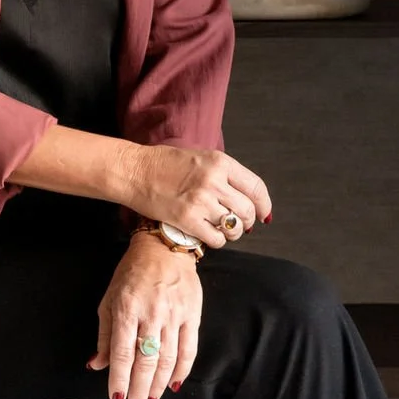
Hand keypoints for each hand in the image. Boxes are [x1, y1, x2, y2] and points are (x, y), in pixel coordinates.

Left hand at [93, 233, 202, 398]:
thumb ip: (105, 335)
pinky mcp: (192, 315)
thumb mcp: (109, 299)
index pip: (122, 353)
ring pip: (167, 359)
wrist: (165, 247)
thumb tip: (98, 364)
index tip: (116, 398)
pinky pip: (189, 348)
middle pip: (146, 361)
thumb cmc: (132, 273)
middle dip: (139, 388)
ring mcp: (174, 315)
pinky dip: (182, 370)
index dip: (119, 379)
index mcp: (126, 309)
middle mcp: (151, 314)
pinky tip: (174, 384)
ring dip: (158, 385)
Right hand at [119, 143, 270, 248]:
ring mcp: (201, 202)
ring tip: (222, 228)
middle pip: (247, 211)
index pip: (256, 188)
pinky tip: (208, 234)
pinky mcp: (187, 220)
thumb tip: (248, 199)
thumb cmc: (165, 164)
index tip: (263, 214)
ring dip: (232, 232)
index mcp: (220, 162)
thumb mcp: (201, 157)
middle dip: (247, 221)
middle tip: (238, 223)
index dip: (264, 205)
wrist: (135, 171)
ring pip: (234, 227)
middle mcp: (214, 181)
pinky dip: (217, 240)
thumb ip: (225, 175)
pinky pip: (217, 239)